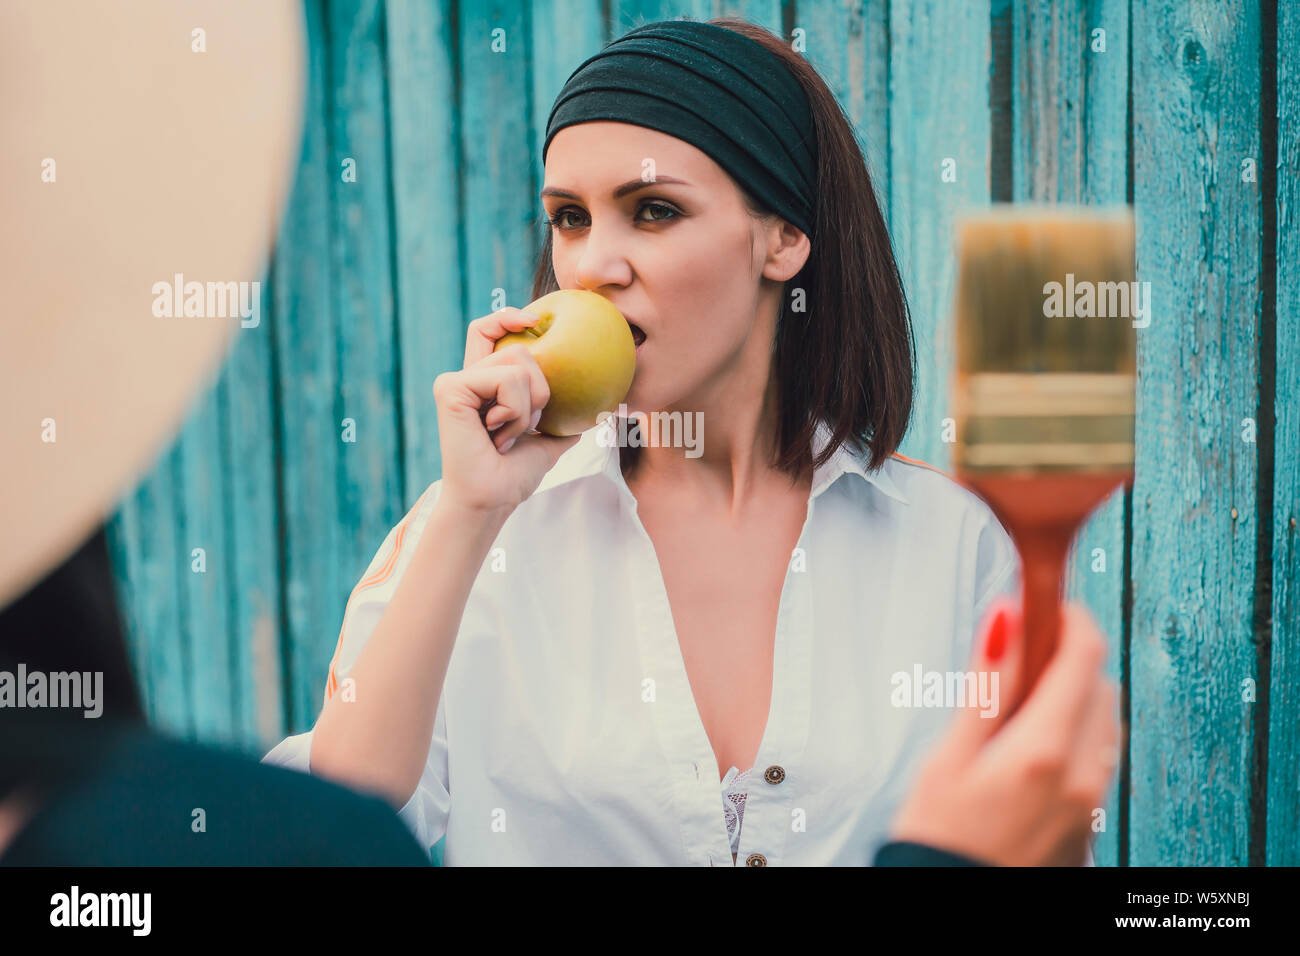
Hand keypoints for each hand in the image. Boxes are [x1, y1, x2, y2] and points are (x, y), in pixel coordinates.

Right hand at [432, 307, 580, 514]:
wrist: (492, 499)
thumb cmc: (513, 476)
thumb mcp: (548, 444)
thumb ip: (563, 422)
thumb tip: (598, 412)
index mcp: (481, 385)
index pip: (486, 332)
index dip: (506, 317)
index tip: (534, 319)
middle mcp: (465, 378)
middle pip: (520, 350)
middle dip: (539, 392)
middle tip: (521, 429)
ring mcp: (455, 381)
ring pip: (518, 364)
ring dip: (527, 408)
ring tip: (506, 437)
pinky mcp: (451, 388)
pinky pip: (506, 379)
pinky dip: (514, 411)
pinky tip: (495, 435)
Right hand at [886, 598, 1120, 865]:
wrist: (951, 904)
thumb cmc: (938, 839)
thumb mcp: (948, 755)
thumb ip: (986, 684)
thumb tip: (1006, 620)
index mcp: (1045, 751)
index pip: (1083, 655)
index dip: (1067, 617)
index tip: (1040, 605)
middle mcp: (1084, 777)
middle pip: (1100, 685)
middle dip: (1065, 658)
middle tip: (1016, 657)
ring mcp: (1093, 805)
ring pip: (1105, 722)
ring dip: (1075, 698)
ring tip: (1018, 708)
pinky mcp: (1092, 827)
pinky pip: (1099, 762)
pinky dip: (1076, 737)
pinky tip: (1029, 750)